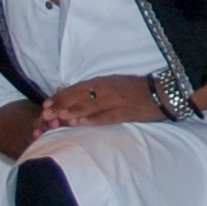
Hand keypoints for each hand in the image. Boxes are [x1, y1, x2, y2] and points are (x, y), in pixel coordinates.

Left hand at [38, 76, 167, 129]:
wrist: (161, 93)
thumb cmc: (134, 89)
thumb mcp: (111, 83)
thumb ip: (90, 88)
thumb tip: (65, 91)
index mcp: (102, 81)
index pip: (76, 88)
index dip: (59, 97)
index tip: (45, 105)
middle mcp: (107, 89)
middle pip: (79, 97)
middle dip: (61, 106)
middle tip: (46, 116)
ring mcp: (116, 101)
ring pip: (91, 107)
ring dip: (74, 112)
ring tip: (59, 118)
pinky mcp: (126, 112)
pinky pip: (107, 116)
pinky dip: (94, 120)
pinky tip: (82, 124)